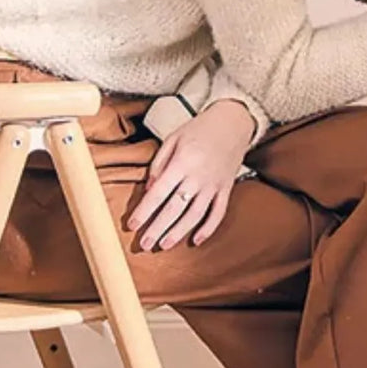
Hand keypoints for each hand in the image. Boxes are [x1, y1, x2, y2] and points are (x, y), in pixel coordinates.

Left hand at [125, 100, 254, 250]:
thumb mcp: (173, 139)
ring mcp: (214, 185)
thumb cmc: (199, 129)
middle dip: (157, 228)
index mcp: (182, 162)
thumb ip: (159, 164)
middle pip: (175, 209)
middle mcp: (198, 176)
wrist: (233, 122)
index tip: (132, 225)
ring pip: (195, 215)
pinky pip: (218, 213)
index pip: (158, 193)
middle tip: (144, 244)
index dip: (144, 211)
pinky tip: (195, 240)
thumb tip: (149, 189)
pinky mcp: (226, 189)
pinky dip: (208, 229)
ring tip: (164, 245)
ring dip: (178, 232)